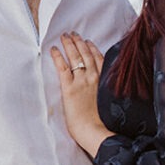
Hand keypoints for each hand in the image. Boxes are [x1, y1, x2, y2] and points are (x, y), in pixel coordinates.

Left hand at [51, 32, 109, 156]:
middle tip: (73, 34)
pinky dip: (57, 56)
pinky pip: (62, 67)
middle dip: (79, 42)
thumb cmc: (105, 122)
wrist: (96, 131)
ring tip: (64, 36)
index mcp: (105, 81)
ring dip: (69, 44)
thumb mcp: (111, 102)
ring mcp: (81, 81)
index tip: (88, 41)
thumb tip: (105, 90)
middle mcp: (94, 77)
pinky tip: (53, 49)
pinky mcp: (69, 87)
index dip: (92, 48)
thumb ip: (108, 92)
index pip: (99, 59)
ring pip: (75, 57)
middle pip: (86, 54)